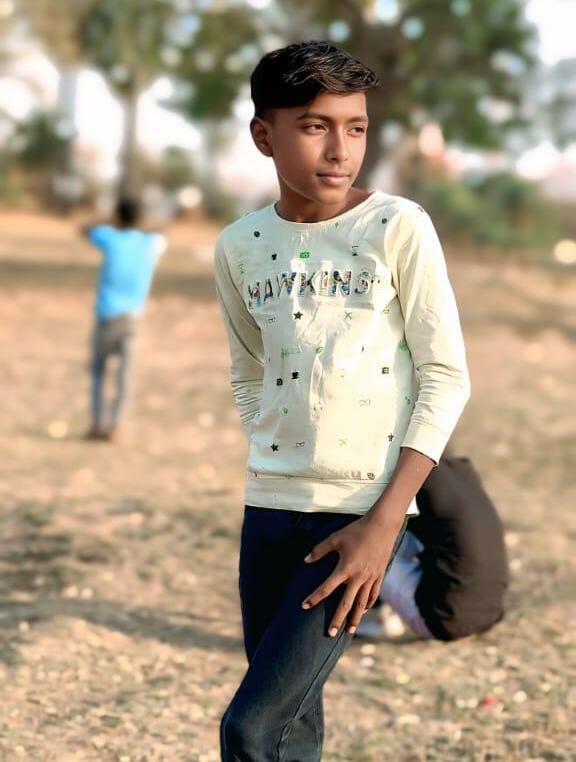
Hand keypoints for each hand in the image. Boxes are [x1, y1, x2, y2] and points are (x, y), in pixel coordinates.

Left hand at [301, 514, 403, 635]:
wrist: (382, 526)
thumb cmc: (356, 530)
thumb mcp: (335, 538)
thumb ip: (319, 550)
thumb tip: (306, 560)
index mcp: (345, 568)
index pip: (327, 588)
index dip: (315, 598)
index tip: (304, 606)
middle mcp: (358, 577)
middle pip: (346, 604)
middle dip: (337, 620)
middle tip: (330, 634)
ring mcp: (370, 578)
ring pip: (361, 604)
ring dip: (355, 619)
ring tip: (349, 631)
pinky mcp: (380, 575)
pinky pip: (373, 595)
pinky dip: (368, 605)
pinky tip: (363, 611)